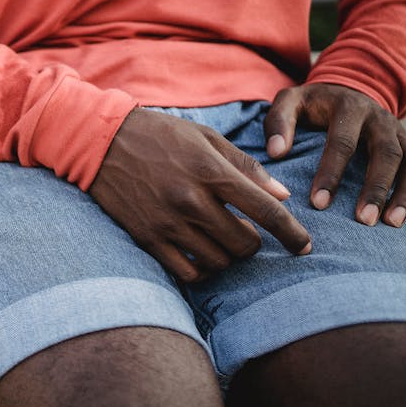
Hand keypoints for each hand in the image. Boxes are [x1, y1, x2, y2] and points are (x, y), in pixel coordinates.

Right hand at [89, 109, 311, 282]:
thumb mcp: (206, 138)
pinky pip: (188, 271)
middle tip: (245, 233)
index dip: (292, 233)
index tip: (304, 246)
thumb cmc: (159, 135)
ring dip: (228, 256)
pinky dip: (202, 269)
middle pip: (244, 244)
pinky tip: (202, 255)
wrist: (101, 142)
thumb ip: (246, 166)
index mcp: (211, 171)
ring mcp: (168, 222)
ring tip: (221, 240)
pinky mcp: (147, 238)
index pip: (266, 211)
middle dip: (253, 243)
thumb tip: (281, 196)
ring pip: (219, 261)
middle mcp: (191, 200)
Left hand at [263, 83, 405, 226]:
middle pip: (388, 153)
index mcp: (350, 107)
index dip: (332, 172)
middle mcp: (382, 120)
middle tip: (364, 220)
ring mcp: (402, 135)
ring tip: (392, 224)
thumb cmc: (312, 105)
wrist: (346, 93)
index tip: (319, 203)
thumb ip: (278, 121)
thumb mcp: (290, 101)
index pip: (343, 142)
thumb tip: (276, 152)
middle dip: (376, 188)